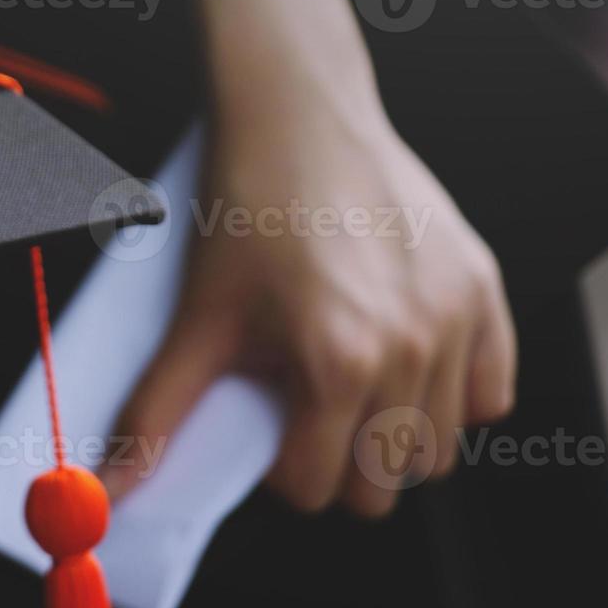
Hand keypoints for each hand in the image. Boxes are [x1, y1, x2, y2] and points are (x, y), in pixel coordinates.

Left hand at [100, 0, 515, 515]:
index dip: (281, 470)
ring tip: (350, 386)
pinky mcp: (483, 291)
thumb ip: (156, 413)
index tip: (267, 425)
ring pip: (437, 450)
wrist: (297, 119)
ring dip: (391, 438)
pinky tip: (403, 362)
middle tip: (307, 413)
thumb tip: (115, 486)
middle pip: (384, 484)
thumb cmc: (246, 211)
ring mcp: (456, 320)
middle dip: (338, 466)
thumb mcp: (195, 319)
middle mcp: (411, 347)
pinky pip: (491, 393)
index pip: (316, 489)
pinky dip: (452, 397)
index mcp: (338, 362)